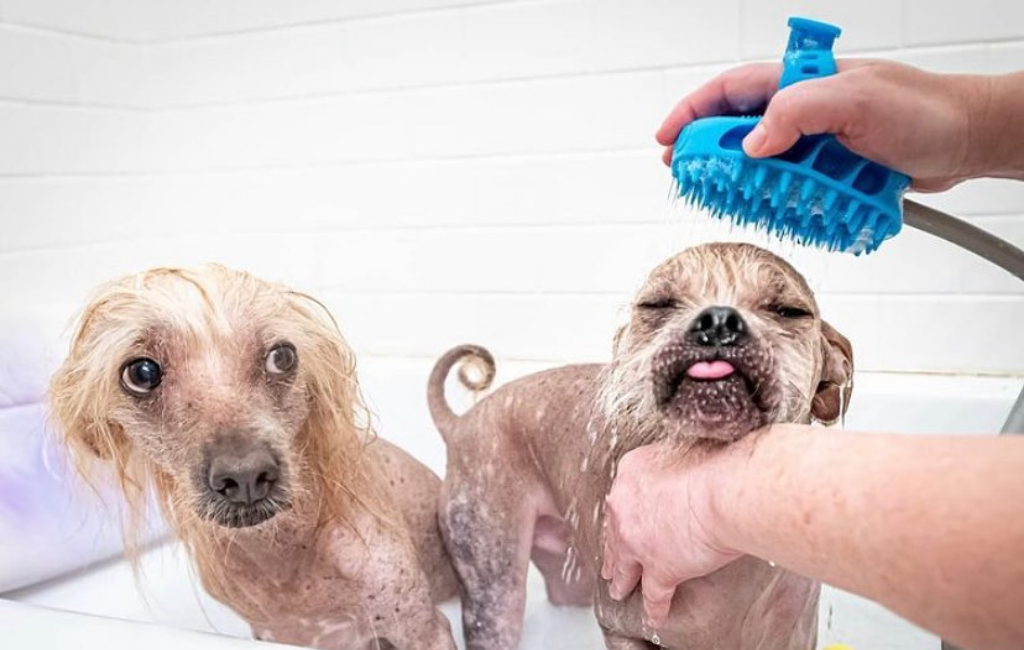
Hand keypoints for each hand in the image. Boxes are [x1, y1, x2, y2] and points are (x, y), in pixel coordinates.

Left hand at [600, 442, 742, 627]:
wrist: (722, 490)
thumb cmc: (714, 463)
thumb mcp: (680, 453)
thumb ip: (671, 471)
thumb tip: (684, 476)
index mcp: (630, 474)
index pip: (622, 497)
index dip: (623, 513)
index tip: (623, 519)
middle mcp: (624, 507)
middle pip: (614, 533)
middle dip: (613, 550)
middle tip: (609, 565)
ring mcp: (636, 541)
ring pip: (624, 565)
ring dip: (622, 579)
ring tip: (619, 589)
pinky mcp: (659, 568)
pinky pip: (654, 593)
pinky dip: (655, 606)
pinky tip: (656, 615)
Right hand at [656, 60, 990, 190]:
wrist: (967, 140)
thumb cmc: (922, 110)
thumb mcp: (853, 101)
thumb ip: (797, 114)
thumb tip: (753, 144)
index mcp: (800, 83)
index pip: (730, 91)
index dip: (692, 113)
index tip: (667, 139)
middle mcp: (804, 110)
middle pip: (738, 129)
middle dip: (710, 155)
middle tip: (690, 178)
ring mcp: (817, 140)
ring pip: (764, 163)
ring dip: (749, 184)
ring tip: (735, 202)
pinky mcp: (832, 168)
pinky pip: (795, 186)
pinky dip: (783, 201)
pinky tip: (779, 212)